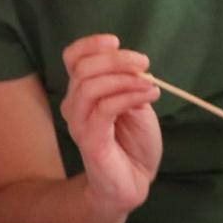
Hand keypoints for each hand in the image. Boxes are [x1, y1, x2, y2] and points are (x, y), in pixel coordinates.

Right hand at [61, 35, 161, 216]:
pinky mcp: (90, 141)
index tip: (115, 41)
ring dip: (124, 79)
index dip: (90, 44)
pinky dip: (128, 96)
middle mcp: (75, 105)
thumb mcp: (136, 103)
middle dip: (116, 60)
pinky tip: (148, 96)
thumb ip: (130, 83)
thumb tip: (135, 67)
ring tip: (150, 85)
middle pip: (83, 68)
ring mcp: (80, 124)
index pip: (72, 58)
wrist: (134, 181)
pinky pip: (103, 109)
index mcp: (83, 91)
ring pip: (90, 87)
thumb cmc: (134, 142)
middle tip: (144, 64)